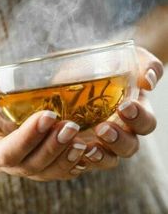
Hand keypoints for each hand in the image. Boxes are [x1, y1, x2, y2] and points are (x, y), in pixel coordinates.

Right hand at [0, 70, 89, 180]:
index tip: (47, 115)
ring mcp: (20, 160)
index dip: (27, 138)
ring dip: (65, 157)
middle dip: (52, 148)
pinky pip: (53, 167)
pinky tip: (86, 150)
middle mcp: (2, 160)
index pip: (6, 152)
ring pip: (45, 171)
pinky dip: (71, 162)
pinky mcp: (34, 155)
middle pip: (29, 166)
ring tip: (82, 140)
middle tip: (71, 127)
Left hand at [76, 47, 163, 173]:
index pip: (145, 123)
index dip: (139, 118)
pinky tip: (69, 150)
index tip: (125, 106)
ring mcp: (102, 139)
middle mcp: (122, 129)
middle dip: (118, 140)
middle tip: (102, 128)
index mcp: (137, 112)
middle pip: (129, 146)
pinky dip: (79, 158)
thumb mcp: (133, 58)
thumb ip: (147, 66)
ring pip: (109, 158)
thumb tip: (148, 81)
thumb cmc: (115, 62)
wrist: (90, 65)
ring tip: (87, 148)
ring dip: (100, 156)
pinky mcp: (83, 142)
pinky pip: (84, 158)